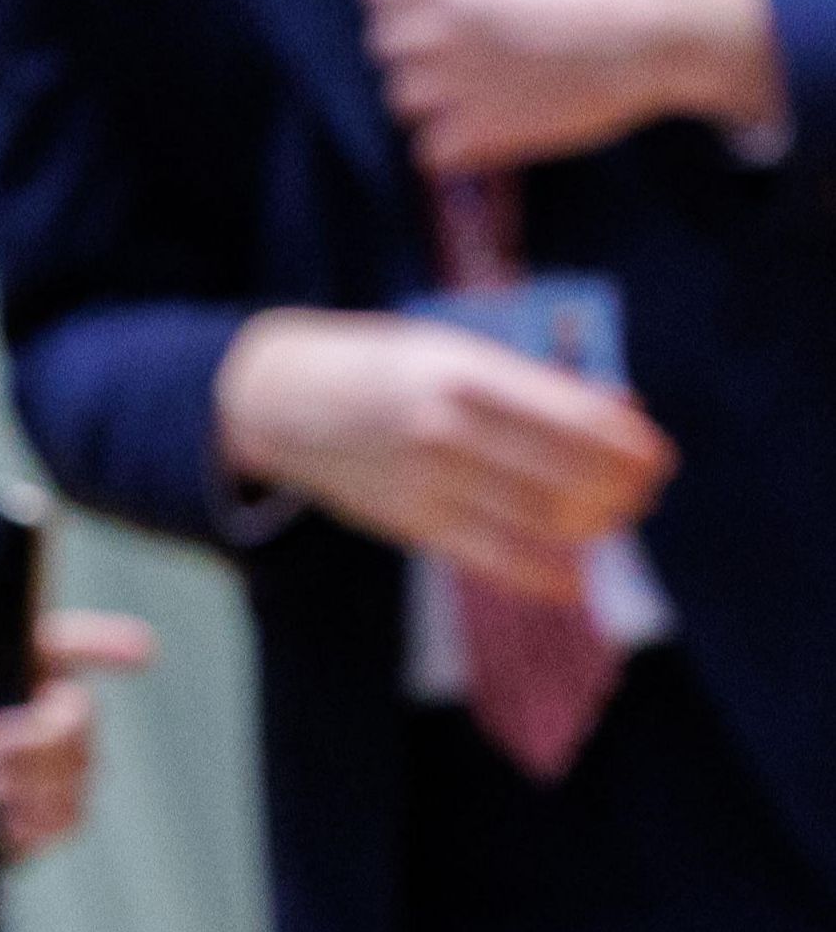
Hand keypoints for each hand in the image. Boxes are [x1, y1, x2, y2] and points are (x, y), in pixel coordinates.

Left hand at [0, 611, 157, 866]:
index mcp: (27, 649)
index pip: (76, 640)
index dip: (110, 644)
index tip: (142, 650)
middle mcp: (52, 699)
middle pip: (76, 725)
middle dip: (34, 745)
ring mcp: (54, 751)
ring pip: (77, 776)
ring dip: (36, 789)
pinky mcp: (41, 798)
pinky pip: (68, 818)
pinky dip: (44, 828)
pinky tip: (9, 829)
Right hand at [214, 307, 673, 600]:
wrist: (274, 400)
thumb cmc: (376, 366)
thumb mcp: (451, 350)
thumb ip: (531, 381)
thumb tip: (620, 407)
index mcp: (465, 372)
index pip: (576, 419)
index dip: (629, 446)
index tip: (657, 459)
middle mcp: (448, 427)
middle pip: (569, 475)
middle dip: (620, 492)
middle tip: (642, 495)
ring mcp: (427, 479)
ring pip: (539, 521)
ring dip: (591, 529)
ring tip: (610, 523)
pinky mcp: (409, 521)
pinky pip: (491, 559)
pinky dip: (542, 577)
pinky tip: (573, 582)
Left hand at [364, 0, 779, 174]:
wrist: (657, 35)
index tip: (428, 5)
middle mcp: (437, 30)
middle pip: (383, 45)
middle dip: (410, 47)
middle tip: (455, 51)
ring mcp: (455, 84)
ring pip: (401, 98)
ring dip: (426, 97)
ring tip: (468, 91)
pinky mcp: (482, 131)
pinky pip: (431, 150)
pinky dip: (449, 146)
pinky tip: (479, 130)